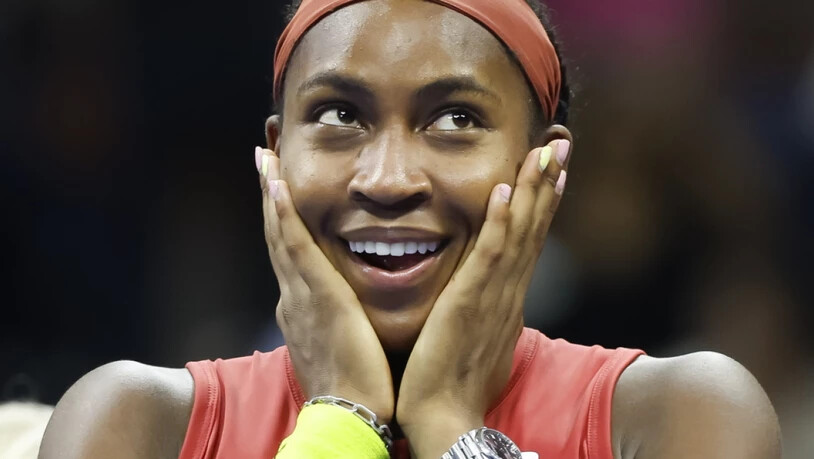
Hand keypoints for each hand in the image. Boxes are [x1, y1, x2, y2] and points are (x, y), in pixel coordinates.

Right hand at [255, 147, 393, 422]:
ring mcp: (300, 295)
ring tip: (265, 158)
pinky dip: (284, 216)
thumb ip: (341, 324)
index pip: (290, 254)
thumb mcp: (343, 348)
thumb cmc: (356, 388)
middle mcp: (293, 297)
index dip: (281, 220)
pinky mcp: (317, 296)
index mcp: (302, 309)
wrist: (349, 415)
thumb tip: (348, 315)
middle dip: (270, 197)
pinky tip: (277, 185)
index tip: (278, 189)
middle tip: (263, 159)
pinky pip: (297, 247)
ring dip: (271, 194)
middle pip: (279, 236)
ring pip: (282, 234)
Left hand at [395, 139, 569, 456]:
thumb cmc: (451, 380)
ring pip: (518, 233)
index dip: (543, 203)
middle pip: (533, 229)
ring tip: (545, 152)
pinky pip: (488, 255)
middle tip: (561, 144)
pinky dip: (499, 222)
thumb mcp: (474, 336)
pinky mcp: (469, 303)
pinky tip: (505, 189)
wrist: (442, 415)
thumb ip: (481, 309)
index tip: (552, 170)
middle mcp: (508, 292)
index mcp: (506, 298)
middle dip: (548, 184)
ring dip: (533, 190)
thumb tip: (484, 297)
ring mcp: (492, 296)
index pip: (529, 241)